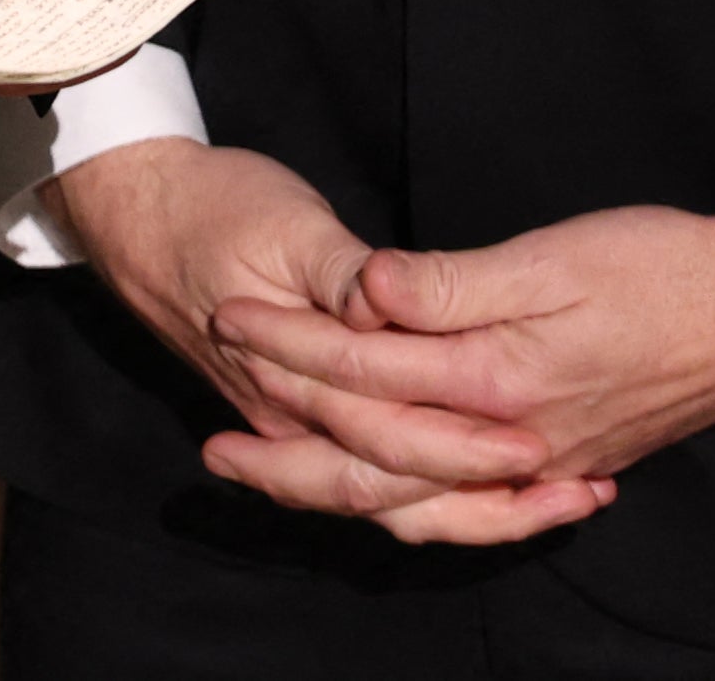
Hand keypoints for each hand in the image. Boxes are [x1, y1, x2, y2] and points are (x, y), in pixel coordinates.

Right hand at [54, 140, 608, 544]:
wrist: (138, 213)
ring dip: (473, 507)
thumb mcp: (283, 222)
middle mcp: (289, 416)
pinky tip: (493, 482)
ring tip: (557, 502)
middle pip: (397, 487)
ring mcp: (290, 421)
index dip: (466, 447)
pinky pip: (370, 476)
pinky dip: (434, 491)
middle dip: (491, 497)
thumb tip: (387, 307)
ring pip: (386, 498)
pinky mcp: (297, 411)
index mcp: (287, 375)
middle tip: (577, 488)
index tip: (539, 446)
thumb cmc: (213, 208)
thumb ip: (342, 272)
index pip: (387, 435)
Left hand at [205, 205, 714, 542]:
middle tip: (216, 446)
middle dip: (289, 451)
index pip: (364, 369)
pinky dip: (420, 510)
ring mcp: (543, 461)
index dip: (289, 345)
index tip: (228, 318)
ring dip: (340, 490)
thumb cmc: (663, 267)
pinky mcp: (568, 460)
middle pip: (375, 460)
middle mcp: (514, 439)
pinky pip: (472, 507)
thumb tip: (366, 292)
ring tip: (277, 479)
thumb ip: (450, 285)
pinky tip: (391, 500)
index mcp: (498, 381)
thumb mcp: (550, 256)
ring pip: (418, 499)